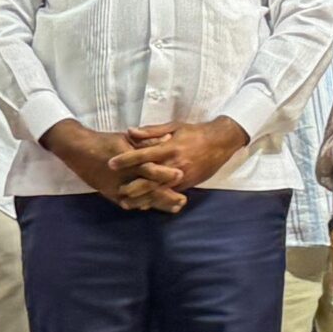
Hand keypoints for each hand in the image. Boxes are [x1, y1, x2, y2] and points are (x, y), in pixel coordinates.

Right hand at [42, 121, 175, 210]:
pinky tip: (154, 208)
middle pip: (148, 189)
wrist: (79, 151)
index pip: (150, 168)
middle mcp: (123, 176)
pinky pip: (129, 203)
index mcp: (128, 159)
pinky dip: (142, 205)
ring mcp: (116, 188)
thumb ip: (148, 139)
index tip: (181, 175)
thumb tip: (168, 137)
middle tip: (183, 200)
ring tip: (175, 207)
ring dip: (159, 204)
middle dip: (167, 195)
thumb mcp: (127, 137)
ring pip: (141, 199)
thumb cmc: (105, 141)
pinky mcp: (111, 194)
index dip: (165, 173)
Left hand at [114, 118, 248, 198]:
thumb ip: (151, 131)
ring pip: (158, 191)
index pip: (143, 155)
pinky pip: (169, 194)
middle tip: (117, 190)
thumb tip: (130, 132)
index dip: (126, 159)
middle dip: (132, 186)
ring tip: (126, 203)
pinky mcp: (188, 184)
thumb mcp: (174, 126)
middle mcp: (175, 164)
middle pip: (149, 179)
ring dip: (142, 198)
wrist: (221, 142)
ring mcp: (182, 176)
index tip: (111, 163)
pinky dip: (156, 200)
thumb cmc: (195, 132)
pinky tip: (144, 205)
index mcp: (169, 148)